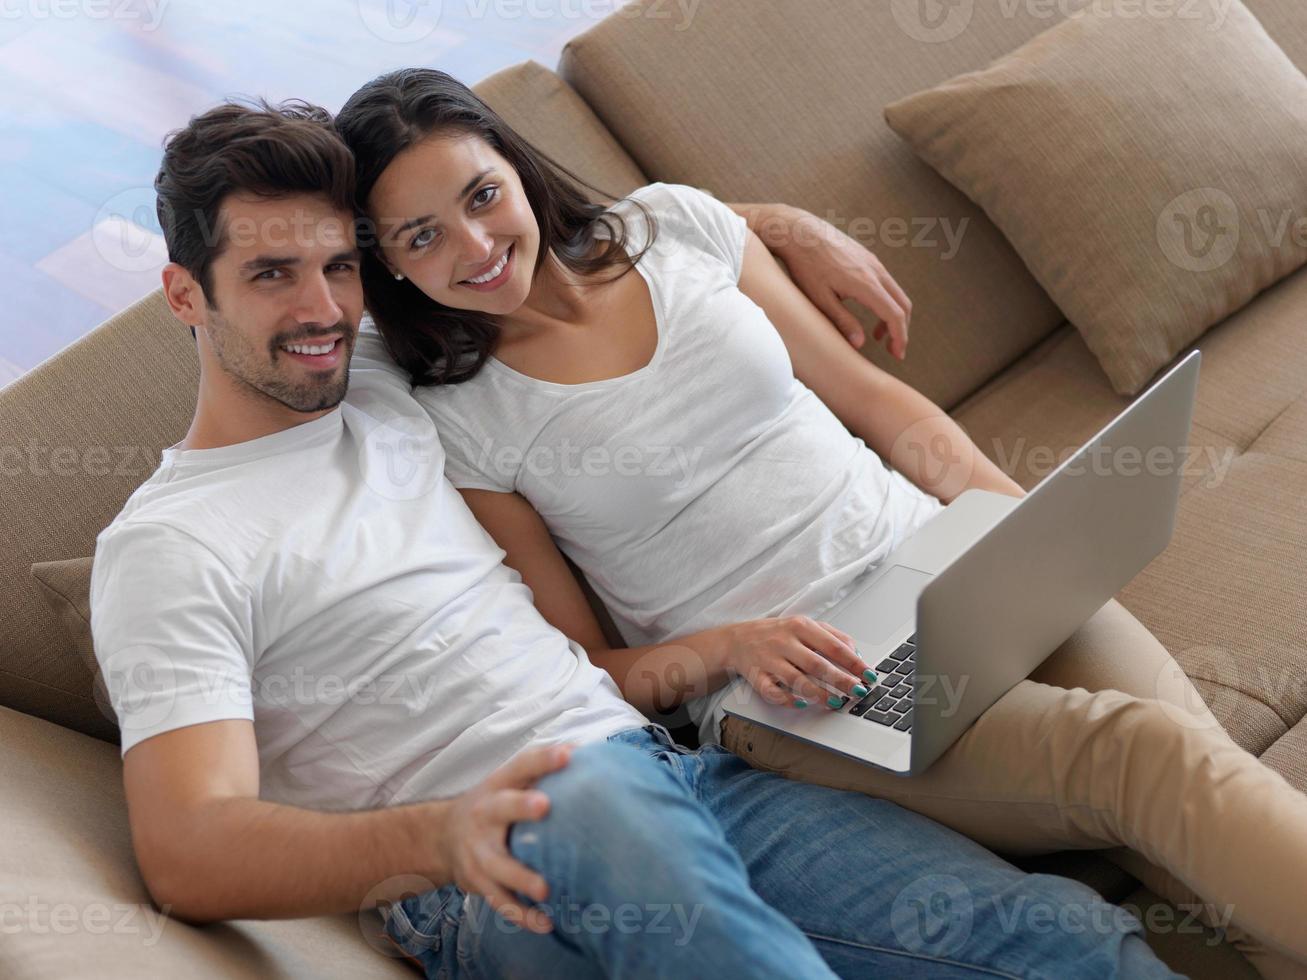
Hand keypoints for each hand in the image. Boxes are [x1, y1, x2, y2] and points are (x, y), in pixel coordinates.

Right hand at [441, 743, 573, 933]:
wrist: (442, 837)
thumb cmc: (494, 804)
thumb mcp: (508, 782)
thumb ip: (540, 771)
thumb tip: (586, 754)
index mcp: (497, 786)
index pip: (520, 766)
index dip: (543, 760)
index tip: (567, 754)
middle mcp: (484, 815)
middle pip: (501, 808)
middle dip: (520, 807)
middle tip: (544, 806)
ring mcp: (479, 851)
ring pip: (497, 865)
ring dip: (521, 877)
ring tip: (545, 889)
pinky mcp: (478, 882)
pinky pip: (500, 901)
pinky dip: (521, 915)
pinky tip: (546, 924)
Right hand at [717, 615, 875, 708]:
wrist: (738, 639)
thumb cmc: (778, 634)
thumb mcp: (805, 626)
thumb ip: (832, 636)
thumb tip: (856, 654)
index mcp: (801, 626)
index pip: (833, 646)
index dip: (854, 662)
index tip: (869, 675)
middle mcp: (785, 642)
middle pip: (817, 664)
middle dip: (840, 680)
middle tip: (858, 692)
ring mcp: (769, 660)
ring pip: (796, 680)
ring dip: (818, 693)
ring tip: (836, 702)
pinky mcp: (756, 676)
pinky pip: (771, 691)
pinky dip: (787, 700)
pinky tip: (802, 704)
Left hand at [770, 208, 912, 360]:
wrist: (799, 232)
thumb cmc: (805, 266)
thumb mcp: (820, 299)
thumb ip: (842, 321)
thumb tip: (860, 344)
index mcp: (866, 284)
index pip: (894, 315)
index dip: (900, 337)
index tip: (897, 355)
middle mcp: (875, 271)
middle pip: (903, 304)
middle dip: (902, 329)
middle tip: (893, 350)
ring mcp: (873, 262)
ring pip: (896, 292)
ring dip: (893, 316)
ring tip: (878, 335)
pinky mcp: (867, 257)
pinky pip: (886, 282)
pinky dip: (886, 301)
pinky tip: (870, 310)